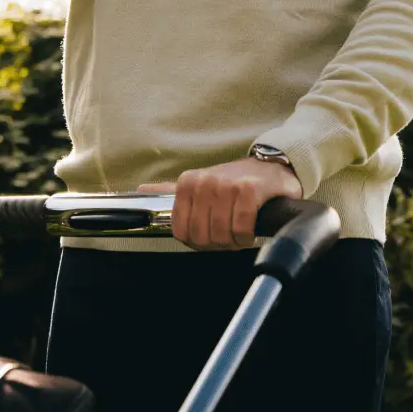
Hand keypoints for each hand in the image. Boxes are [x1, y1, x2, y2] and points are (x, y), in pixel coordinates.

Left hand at [137, 157, 302, 251]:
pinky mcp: (249, 189)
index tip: (211, 235)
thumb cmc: (234, 182)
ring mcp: (226, 184)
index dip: (199, 242)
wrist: (270, 168)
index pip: (182, 232)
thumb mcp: (199, 184)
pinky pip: (242, 227)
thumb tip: (142, 192)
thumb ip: (170, 192)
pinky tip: (251, 229)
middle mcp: (203, 181)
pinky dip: (246, 235)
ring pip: (221, 233)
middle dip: (218, 243)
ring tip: (240, 232)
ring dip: (234, 240)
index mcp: (187, 183)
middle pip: (202, 236)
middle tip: (229, 235)